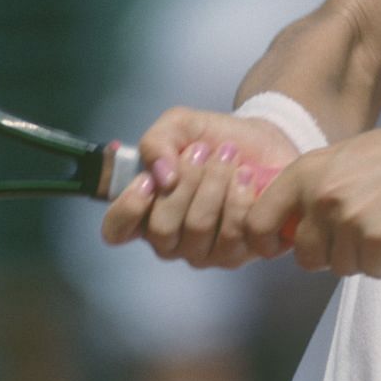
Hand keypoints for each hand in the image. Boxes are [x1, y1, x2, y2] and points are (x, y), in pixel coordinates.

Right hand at [99, 107, 300, 267]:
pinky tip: (247, 176)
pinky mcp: (237, 254)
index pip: (117, 230)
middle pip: (162, 229)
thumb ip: (156, 143)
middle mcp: (170, 240)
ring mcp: (203, 253)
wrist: (263, 142)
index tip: (147, 180)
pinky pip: (234, 233)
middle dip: (185, 181)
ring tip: (229, 154)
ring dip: (215, 182)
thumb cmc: (213, 139)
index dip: (127, 210)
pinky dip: (240, 196)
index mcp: (145, 212)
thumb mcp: (179, 127)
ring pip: (199, 227)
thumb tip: (161, 175)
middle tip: (202, 150)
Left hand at [247, 114, 380, 277]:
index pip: (258, 220)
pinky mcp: (376, 240)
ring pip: (340, 267)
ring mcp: (347, 219)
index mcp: (306, 171)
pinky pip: (370, 271)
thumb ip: (315, 188)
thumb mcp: (344, 158)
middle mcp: (320, 195)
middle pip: (305, 256)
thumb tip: (290, 231)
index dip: (266, 242)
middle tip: (356, 239)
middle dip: (329, 256)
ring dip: (362, 259)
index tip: (281, 249)